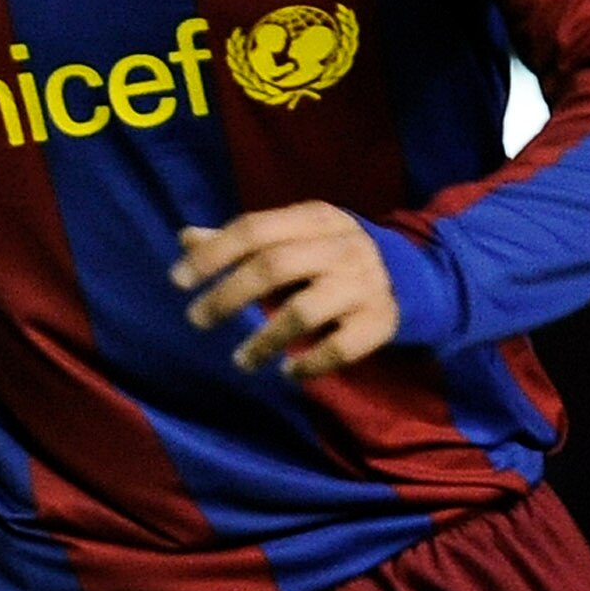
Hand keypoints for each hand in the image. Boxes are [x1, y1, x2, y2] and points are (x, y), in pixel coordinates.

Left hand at [171, 204, 399, 379]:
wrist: (412, 276)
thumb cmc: (332, 256)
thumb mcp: (294, 237)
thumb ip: (243, 241)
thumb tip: (185, 238)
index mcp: (315, 218)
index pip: (255, 229)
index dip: (213, 254)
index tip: (177, 281)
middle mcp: (342, 246)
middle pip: (274, 267)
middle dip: (228, 296)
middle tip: (196, 320)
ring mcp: (364, 284)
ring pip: (304, 311)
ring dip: (265, 340)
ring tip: (241, 360)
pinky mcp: (380, 321)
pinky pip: (340, 347)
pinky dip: (310, 364)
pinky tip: (288, 372)